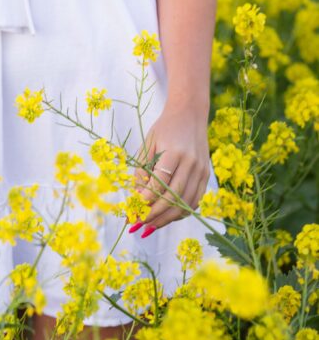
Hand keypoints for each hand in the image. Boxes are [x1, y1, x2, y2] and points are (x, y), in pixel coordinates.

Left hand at [131, 102, 210, 231]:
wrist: (190, 113)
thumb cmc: (164, 127)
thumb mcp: (148, 143)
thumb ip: (142, 169)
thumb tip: (136, 196)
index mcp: (174, 152)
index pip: (160, 183)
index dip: (146, 200)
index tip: (133, 211)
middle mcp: (191, 163)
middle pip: (174, 197)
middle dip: (155, 215)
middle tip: (139, 225)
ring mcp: (201, 170)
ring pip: (185, 203)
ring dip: (167, 218)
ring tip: (150, 226)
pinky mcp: (206, 175)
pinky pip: (194, 200)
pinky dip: (181, 212)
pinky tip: (167, 216)